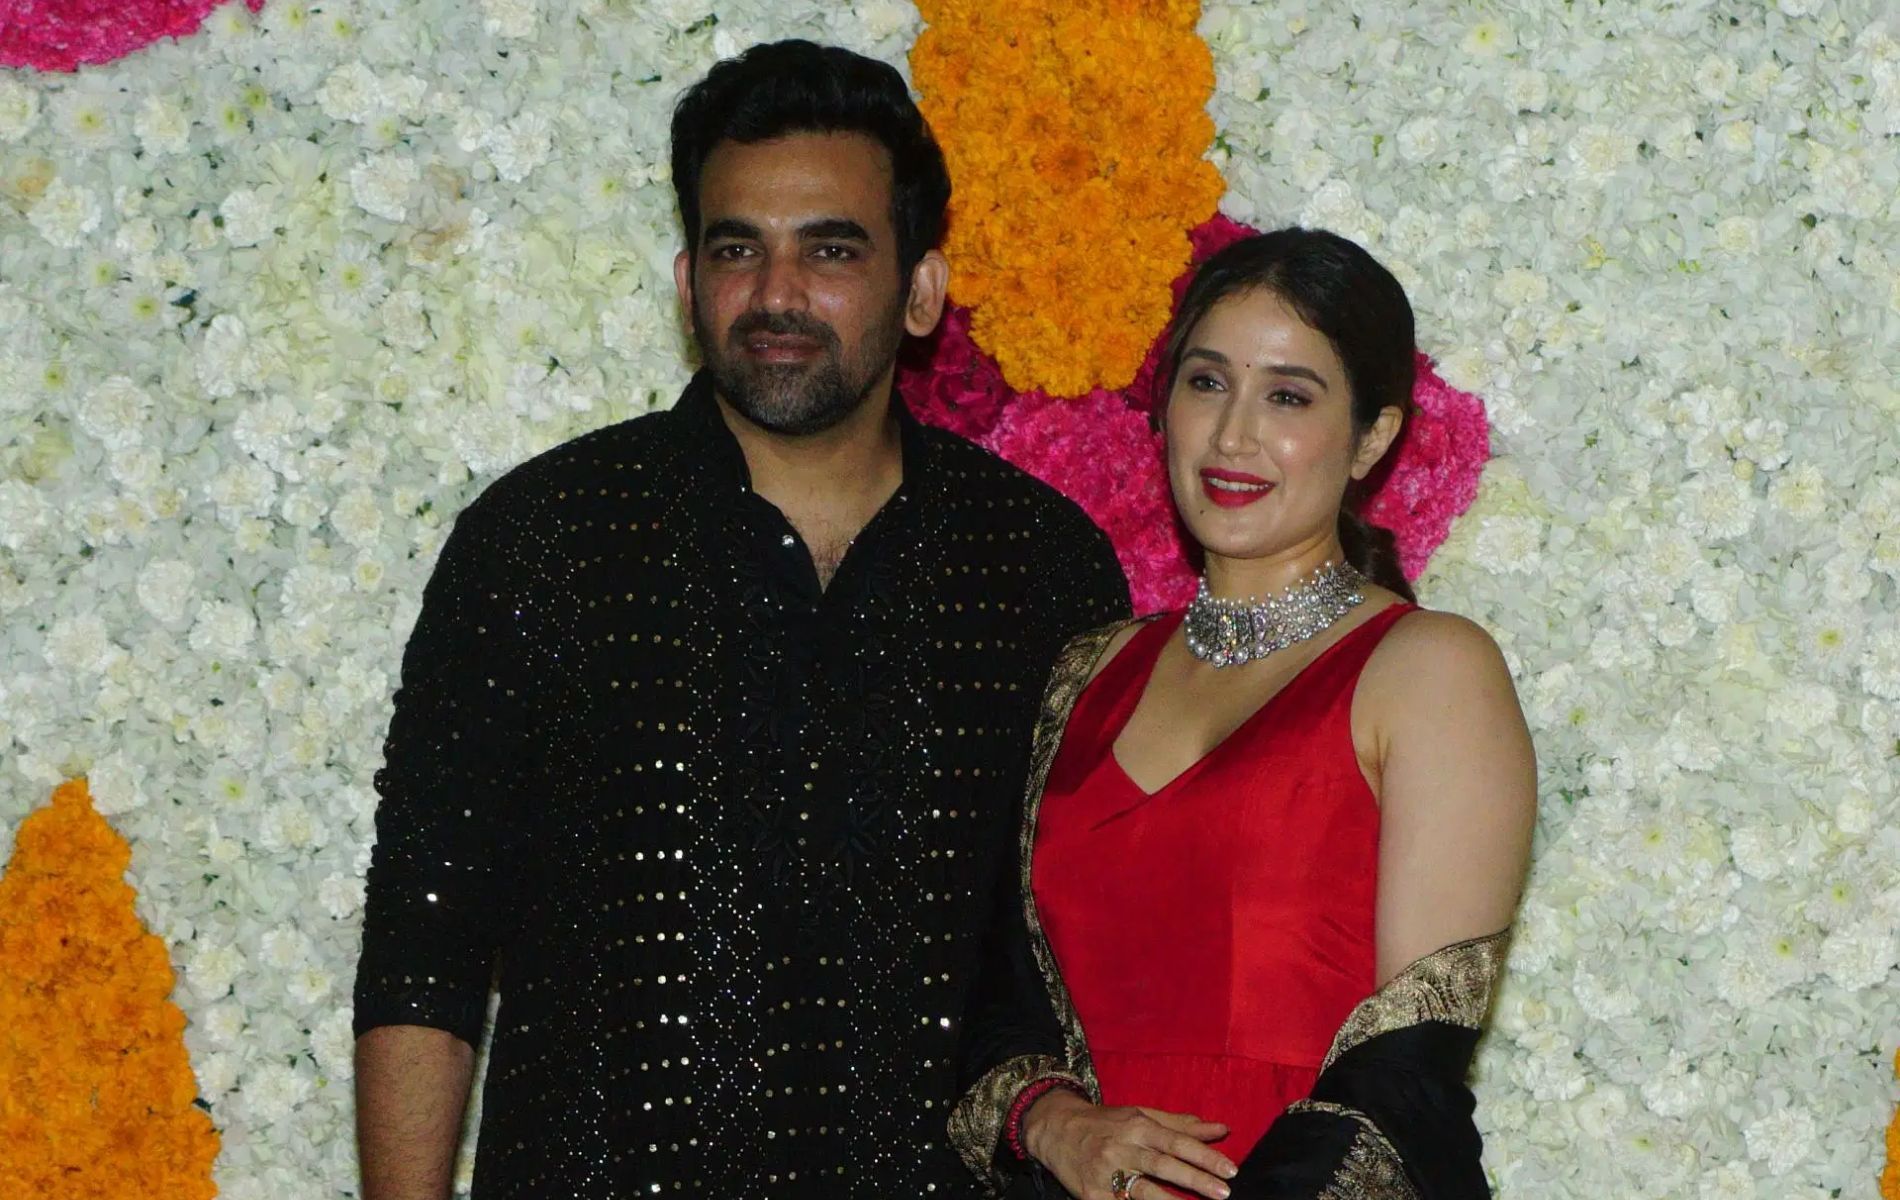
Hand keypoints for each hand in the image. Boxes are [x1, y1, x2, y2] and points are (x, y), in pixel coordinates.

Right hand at [1021, 1088, 1236, 1199]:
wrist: (1054, 1130)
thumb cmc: (1105, 1123)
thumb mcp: (1140, 1115)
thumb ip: (1181, 1125)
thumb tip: (1222, 1129)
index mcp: (1137, 1126)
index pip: (1177, 1141)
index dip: (1204, 1156)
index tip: (1230, 1169)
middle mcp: (1122, 1148)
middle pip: (1163, 1165)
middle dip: (1195, 1179)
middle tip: (1223, 1191)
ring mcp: (1106, 1174)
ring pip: (1143, 1191)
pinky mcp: (1092, 1196)